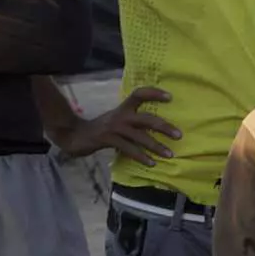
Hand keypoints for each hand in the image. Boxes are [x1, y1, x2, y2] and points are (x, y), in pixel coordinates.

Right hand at [52, 85, 180, 162]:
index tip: (170, 97)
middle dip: (163, 126)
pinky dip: (141, 157)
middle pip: (146, 118)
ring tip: (170, 154)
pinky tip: (152, 163)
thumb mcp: (117, 120)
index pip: (139, 94)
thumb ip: (132, 121)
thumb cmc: (101, 129)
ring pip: (139, 136)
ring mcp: (114, 127)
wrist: (75, 135)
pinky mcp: (108, 139)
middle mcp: (120, 115)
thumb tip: (156, 126)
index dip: (154, 92)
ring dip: (156, 146)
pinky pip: (129, 149)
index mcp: (123, 108)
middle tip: (179, 135)